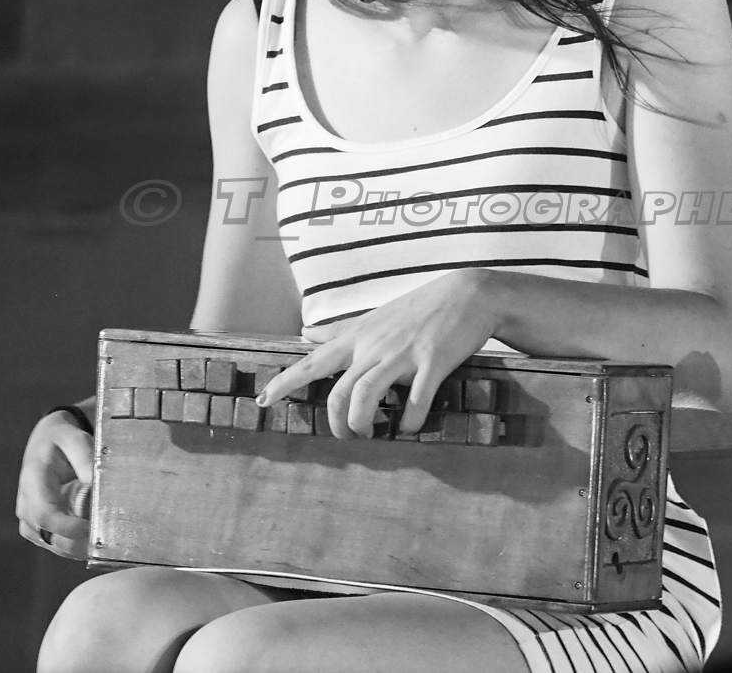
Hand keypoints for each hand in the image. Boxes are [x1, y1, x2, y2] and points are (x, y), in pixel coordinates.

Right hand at [16, 412, 93, 559]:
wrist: (44, 444)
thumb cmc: (62, 441)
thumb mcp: (76, 440)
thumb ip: (87, 462)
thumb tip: (97, 488)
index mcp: (33, 479)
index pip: (45, 513)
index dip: (68, 527)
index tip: (92, 528)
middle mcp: (26, 504)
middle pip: (49, 535)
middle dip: (79, 542)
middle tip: (107, 538)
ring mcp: (29, 519)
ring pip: (54, 545)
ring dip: (79, 547)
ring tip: (105, 538)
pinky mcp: (37, 529)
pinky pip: (56, 545)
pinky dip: (76, 547)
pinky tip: (95, 539)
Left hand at [256, 268, 499, 437]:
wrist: (468, 292)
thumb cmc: (418, 308)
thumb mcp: (374, 317)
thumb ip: (339, 331)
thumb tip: (305, 334)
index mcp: (360, 336)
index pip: (314, 361)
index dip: (286, 382)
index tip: (262, 400)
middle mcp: (375, 345)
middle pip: (338, 391)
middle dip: (336, 423)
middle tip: (346, 438)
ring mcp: (403, 354)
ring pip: (366, 396)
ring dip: (363, 424)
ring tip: (370, 436)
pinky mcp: (433, 362)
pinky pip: (415, 401)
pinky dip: (409, 423)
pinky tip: (410, 428)